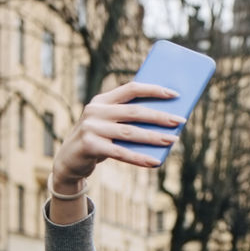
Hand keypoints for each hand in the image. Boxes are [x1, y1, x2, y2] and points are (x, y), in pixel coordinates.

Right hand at [47, 81, 184, 196]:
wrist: (68, 161)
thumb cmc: (97, 140)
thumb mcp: (109, 125)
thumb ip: (128, 120)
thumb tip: (165, 121)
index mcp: (102, 100)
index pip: (131, 88)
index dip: (154, 90)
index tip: (175, 94)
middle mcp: (95, 110)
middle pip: (134, 112)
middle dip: (160, 116)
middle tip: (181, 121)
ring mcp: (91, 127)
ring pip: (129, 132)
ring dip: (154, 137)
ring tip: (173, 140)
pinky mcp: (90, 146)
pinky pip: (120, 153)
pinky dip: (139, 158)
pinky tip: (155, 162)